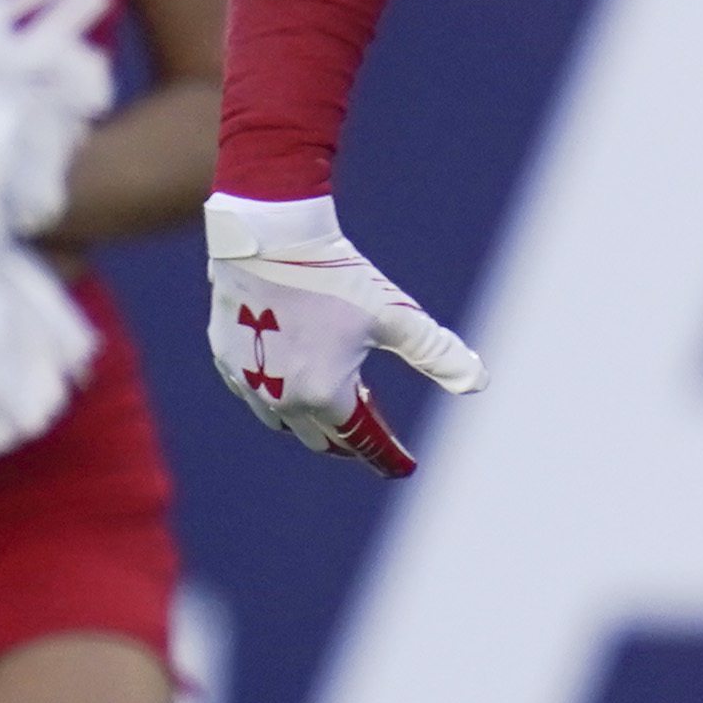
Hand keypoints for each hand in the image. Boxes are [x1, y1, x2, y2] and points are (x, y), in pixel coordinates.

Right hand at [204, 191, 484, 474]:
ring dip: (312, 419)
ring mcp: (246, 381)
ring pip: (282, 421)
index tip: (405, 467)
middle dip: (351, 440)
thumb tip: (478, 382)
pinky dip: (277, 395)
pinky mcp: (224, 358)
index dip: (388, 457)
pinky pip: (253, 394)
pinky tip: (292, 376)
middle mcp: (281, 399)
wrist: (269, 234)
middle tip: (375, 429)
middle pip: (322, 439)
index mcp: (324, 394)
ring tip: (337, 400)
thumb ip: (437, 352)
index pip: (363, 442)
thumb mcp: (395, 316)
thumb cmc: (338, 274)